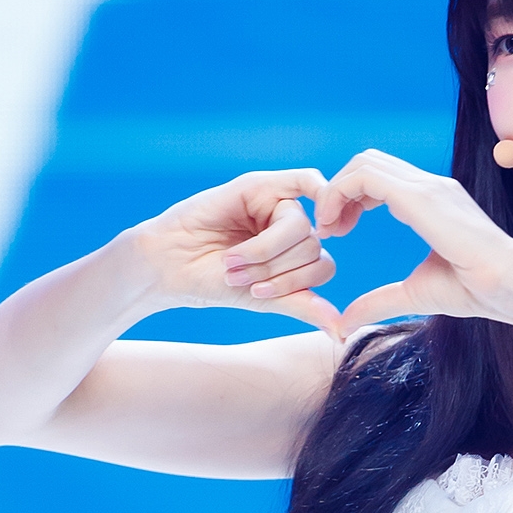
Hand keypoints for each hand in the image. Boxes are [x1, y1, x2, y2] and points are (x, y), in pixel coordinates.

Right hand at [128, 169, 343, 334]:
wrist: (170, 267)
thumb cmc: (212, 283)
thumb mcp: (264, 299)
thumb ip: (304, 306)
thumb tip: (343, 332)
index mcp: (295, 254)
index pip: (323, 267)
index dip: (295, 284)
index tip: (257, 294)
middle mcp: (289, 228)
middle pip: (313, 248)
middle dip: (274, 270)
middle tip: (237, 275)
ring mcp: (274, 204)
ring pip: (300, 228)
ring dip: (263, 251)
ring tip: (231, 259)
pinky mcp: (258, 185)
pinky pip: (304, 181)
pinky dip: (315, 192)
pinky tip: (301, 207)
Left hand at [255, 151, 512, 330]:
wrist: (508, 286)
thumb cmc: (475, 290)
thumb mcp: (414, 294)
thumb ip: (379, 302)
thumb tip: (345, 324)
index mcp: (430, 201)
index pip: (378, 179)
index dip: (348, 199)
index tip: (336, 233)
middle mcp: (428, 186)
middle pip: (367, 163)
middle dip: (338, 191)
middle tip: (328, 231)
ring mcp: (427, 186)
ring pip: (364, 163)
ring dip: (336, 191)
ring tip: (328, 229)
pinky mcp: (421, 196)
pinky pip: (366, 177)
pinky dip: (340, 193)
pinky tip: (335, 226)